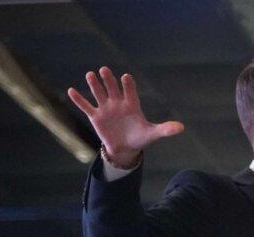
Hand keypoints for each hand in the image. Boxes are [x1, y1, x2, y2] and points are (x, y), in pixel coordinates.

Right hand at [67, 66, 183, 164]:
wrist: (125, 148)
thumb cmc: (139, 137)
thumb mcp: (153, 134)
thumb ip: (165, 129)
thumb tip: (181, 128)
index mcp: (132, 104)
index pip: (130, 90)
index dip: (127, 84)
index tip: (125, 78)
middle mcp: (117, 103)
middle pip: (112, 88)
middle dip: (109, 80)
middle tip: (104, 70)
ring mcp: (105, 108)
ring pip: (99, 93)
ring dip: (94, 85)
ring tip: (90, 74)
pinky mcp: (95, 117)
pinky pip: (86, 106)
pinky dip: (79, 100)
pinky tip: (71, 91)